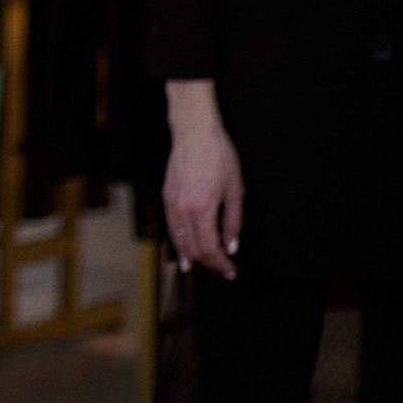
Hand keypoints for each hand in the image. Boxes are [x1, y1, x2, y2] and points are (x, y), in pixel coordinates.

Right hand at [163, 80, 243, 277]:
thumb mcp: (235, 189)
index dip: (220, 264)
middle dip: (209, 263)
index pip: (210, 248)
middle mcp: (184, 208)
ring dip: (192, 256)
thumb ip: (233, 221)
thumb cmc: (218, 155)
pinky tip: (183, 249)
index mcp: (203, 207)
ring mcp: (172, 203)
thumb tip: (231, 245)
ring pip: (179, 240)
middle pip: (194, 249)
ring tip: (201, 265)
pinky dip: (178, 242)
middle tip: (222, 267)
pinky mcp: (166, 196)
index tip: (230, 270)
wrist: (195, 133)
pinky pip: (171, 227)